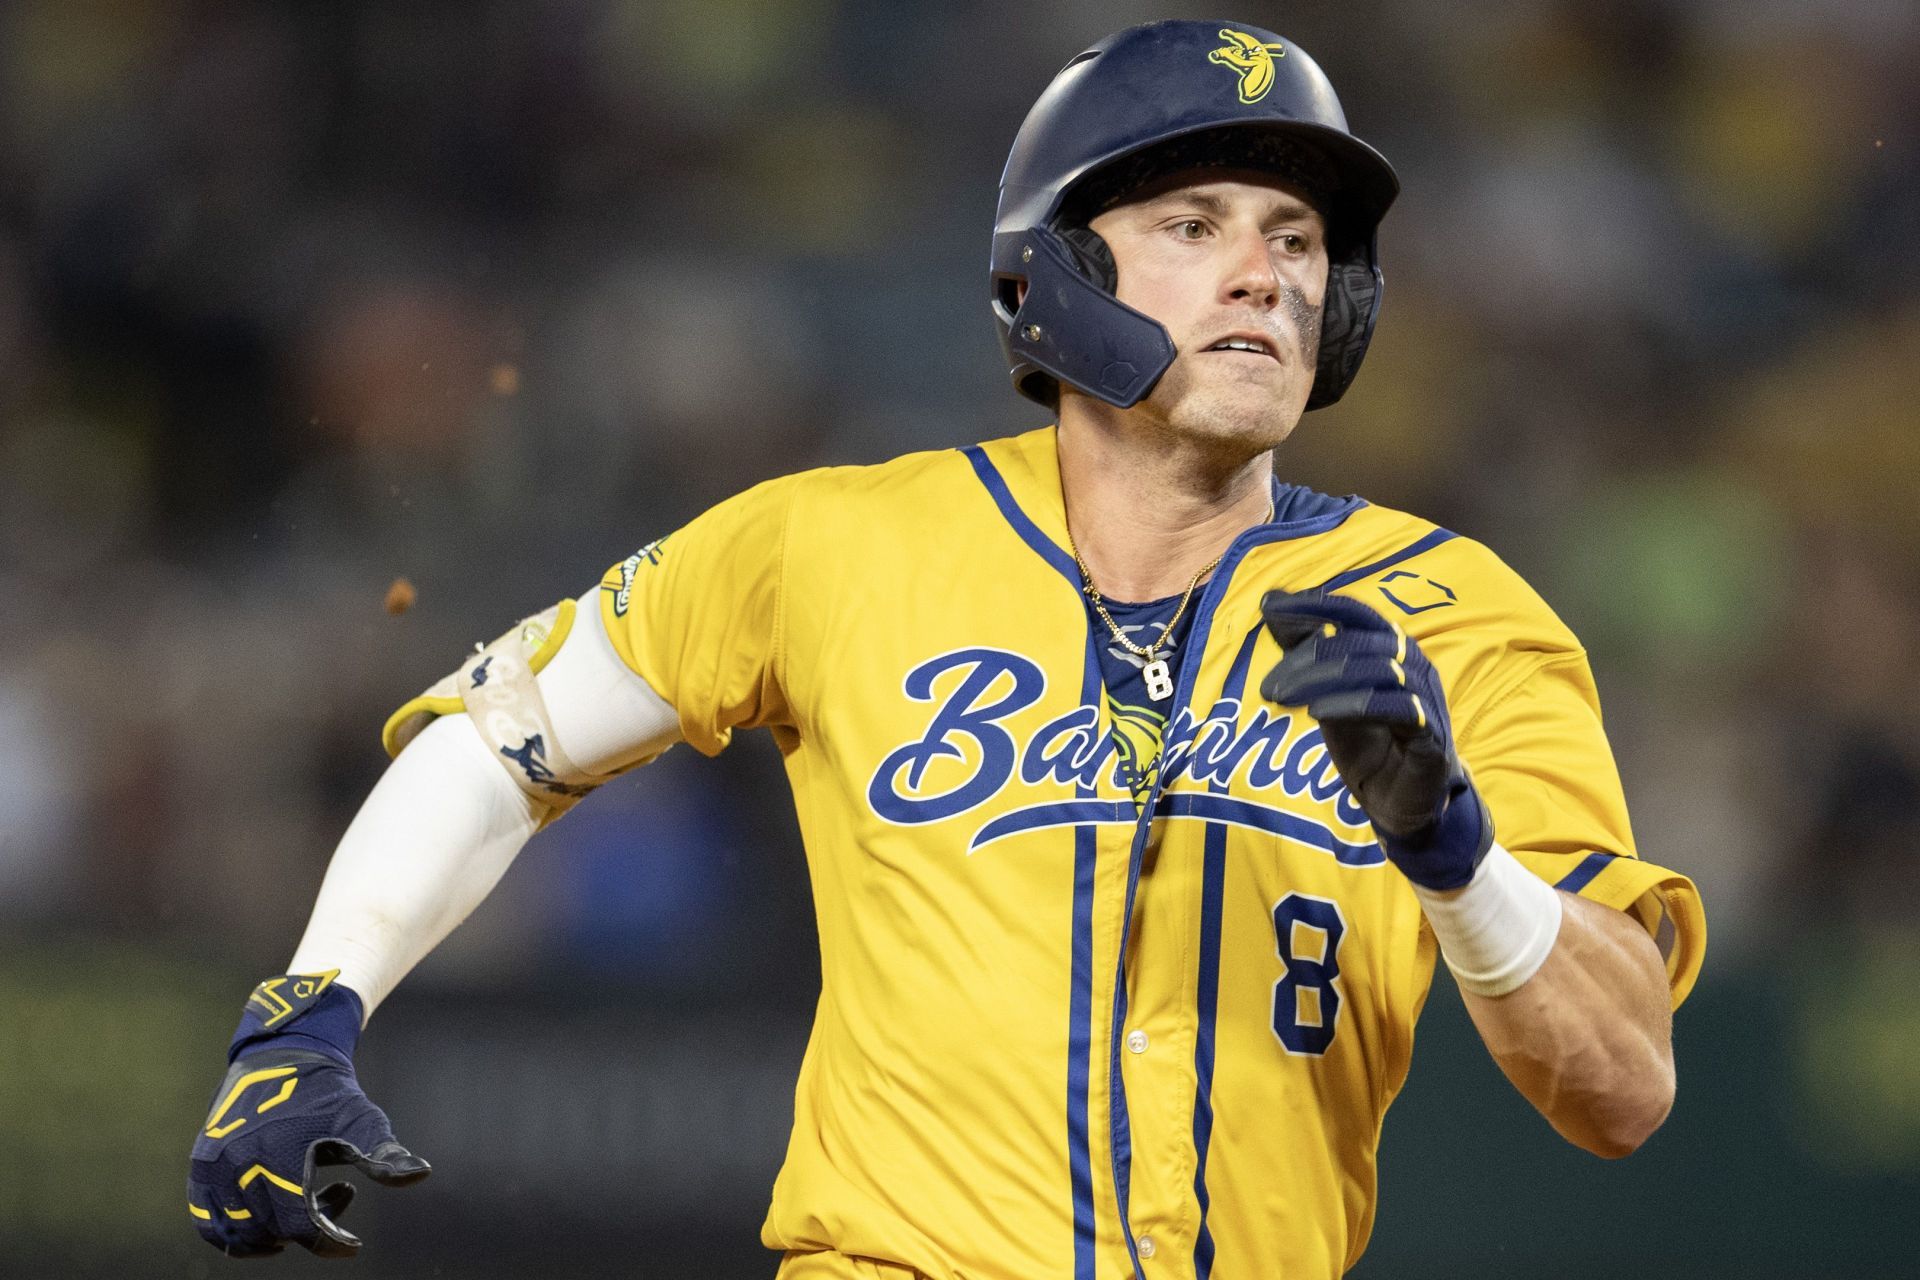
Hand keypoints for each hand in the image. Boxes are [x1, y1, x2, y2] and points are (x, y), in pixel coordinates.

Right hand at [188, 975, 428, 1256]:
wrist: (282, 1053)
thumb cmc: (328, 1090)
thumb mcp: (361, 1118)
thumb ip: (385, 1153)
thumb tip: (420, 1174)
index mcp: (278, 1155)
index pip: (301, 1224)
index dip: (329, 1241)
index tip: (353, 1244)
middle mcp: (239, 1164)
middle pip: (273, 1229)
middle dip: (308, 1227)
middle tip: (338, 1198)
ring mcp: (213, 1166)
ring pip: (238, 1233)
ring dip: (272, 1234)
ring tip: (305, 1207)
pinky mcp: (200, 1165)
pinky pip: (206, 1220)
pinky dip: (234, 1232)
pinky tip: (268, 1221)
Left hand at [1259, 590, 1492, 889]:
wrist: (1394, 800)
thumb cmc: (1365, 739)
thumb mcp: (1325, 690)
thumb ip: (1303, 649)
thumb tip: (1270, 603)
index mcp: (1391, 646)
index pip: (1354, 611)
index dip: (1314, 605)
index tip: (1270, 608)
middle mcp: (1413, 662)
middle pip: (1358, 641)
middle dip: (1306, 659)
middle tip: (1267, 686)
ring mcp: (1426, 695)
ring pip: (1376, 670)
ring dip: (1321, 681)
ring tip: (1282, 699)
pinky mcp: (1430, 731)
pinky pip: (1396, 707)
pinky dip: (1353, 705)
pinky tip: (1318, 713)